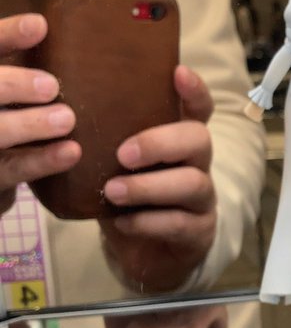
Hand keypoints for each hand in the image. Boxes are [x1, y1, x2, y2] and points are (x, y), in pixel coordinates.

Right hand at [0, 13, 80, 215]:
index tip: (40, 25)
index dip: (7, 34)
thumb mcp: (13, 83)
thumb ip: (23, 60)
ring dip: (28, 125)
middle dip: (12, 86)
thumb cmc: (9, 111)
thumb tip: (55, 28)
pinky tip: (71, 152)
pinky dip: (43, 160)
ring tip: (66, 119)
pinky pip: (14, 169)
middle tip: (51, 86)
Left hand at [100, 65, 216, 292]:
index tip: (177, 73)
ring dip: (149, 186)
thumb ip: (103, 138)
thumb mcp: (116, 165)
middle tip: (123, 153)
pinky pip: (180, 224)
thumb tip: (51, 105)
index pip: (198, 108)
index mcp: (180, 140)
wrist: (145, 255)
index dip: (194, 90)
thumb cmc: (128, 199)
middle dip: (161, 143)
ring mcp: (203, 199)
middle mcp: (198, 164)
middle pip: (199, 140)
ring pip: (192, 183)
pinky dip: (148, 222)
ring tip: (113, 191)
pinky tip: (122, 222)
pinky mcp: (199, 231)